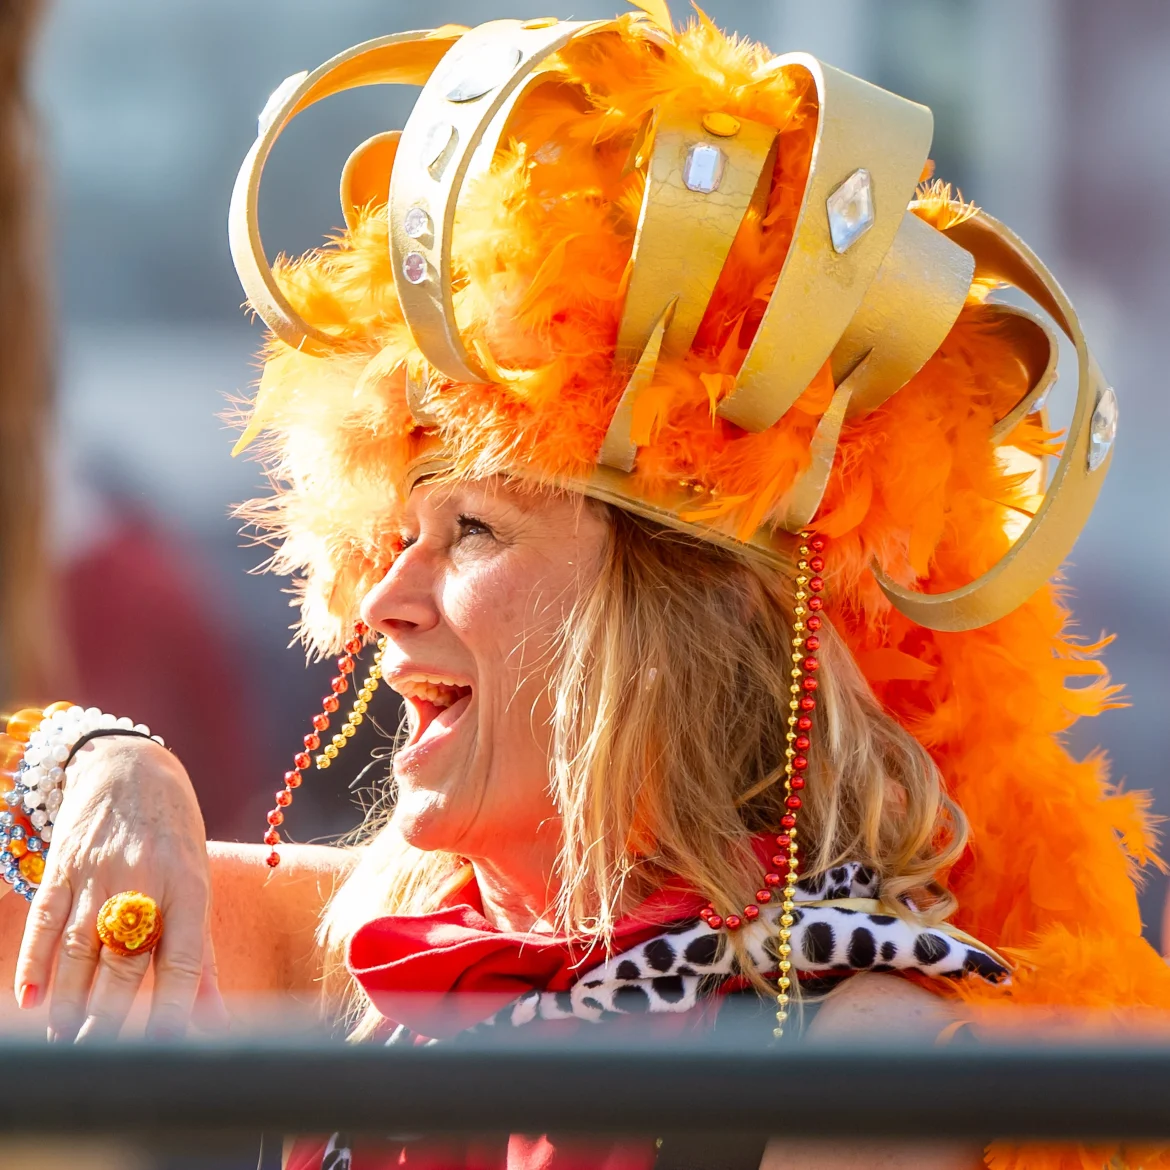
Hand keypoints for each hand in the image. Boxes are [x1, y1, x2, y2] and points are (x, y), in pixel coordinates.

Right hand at [12, 736, 226, 1040]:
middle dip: (109, 1019)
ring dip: (69, 1003)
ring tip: (64, 1043)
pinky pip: (45, 920)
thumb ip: (201, 954)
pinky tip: (30, 1001)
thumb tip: (216, 1021)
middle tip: (98, 1060)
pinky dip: (34, 962)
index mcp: (190, 887)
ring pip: (80, 950)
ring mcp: (100, 872)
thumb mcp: (197, 882)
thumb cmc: (174, 835)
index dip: (173, 1007)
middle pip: (123, 963)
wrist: (131, 765)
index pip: (183, 958)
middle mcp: (145, 880)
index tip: (163, 1051)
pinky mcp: (64, 865)